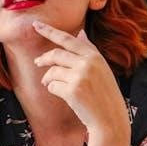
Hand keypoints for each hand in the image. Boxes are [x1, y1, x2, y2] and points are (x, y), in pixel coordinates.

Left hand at [33, 21, 129, 138]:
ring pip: (52, 71)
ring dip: (48, 78)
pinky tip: (62, 95)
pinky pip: (52, 86)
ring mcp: (80, 76)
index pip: (68, 39)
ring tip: (49, 83)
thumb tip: (80, 33)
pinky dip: (52, 90)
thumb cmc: (105, 95)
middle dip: (43, 58)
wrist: (110, 120)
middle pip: (56, 54)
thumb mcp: (102, 69)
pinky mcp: (73, 91)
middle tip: (37, 62)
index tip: (36, 25)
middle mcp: (88, 63)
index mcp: (95, 56)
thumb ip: (90, 51)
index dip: (50, 31)